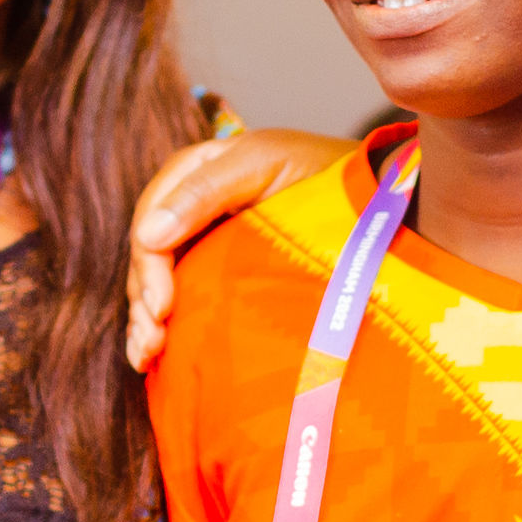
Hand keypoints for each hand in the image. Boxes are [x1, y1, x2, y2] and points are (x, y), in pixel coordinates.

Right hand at [124, 128, 349, 368]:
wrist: (378, 201)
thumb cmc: (326, 174)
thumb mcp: (265, 164)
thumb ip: (205, 190)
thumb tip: (147, 235)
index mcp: (199, 172)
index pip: (155, 212)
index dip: (151, 260)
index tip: (162, 304)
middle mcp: (195, 208)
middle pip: (150, 253)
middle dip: (143, 297)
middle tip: (152, 340)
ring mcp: (208, 244)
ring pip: (158, 281)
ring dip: (145, 319)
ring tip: (146, 355)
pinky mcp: (222, 277)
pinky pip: (182, 300)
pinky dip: (163, 328)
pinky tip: (153, 357)